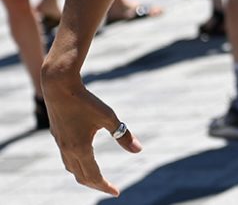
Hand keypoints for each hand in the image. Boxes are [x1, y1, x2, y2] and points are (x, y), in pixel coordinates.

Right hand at [43, 75, 141, 195]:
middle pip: (80, 176)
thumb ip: (123, 135)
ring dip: (84, 175)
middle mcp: (67, 149)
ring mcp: (60, 143)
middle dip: (95, 184)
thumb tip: (139, 150)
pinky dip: (76, 164)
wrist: (59, 86)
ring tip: (97, 177)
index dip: (105, 186)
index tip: (117, 192)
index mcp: (80, 149)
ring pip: (71, 167)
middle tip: (109, 188)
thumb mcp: (109, 117)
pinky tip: (84, 156)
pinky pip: (66, 157)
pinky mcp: (57, 134)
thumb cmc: (86, 100)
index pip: (93, 176)